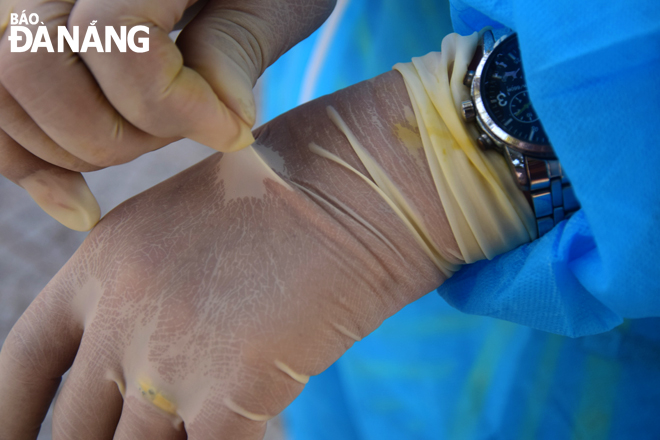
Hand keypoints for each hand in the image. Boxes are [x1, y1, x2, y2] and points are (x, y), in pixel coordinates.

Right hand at [0, 0, 334, 230]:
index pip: (113, 40)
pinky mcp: (17, 35)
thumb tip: (225, 121)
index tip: (234, 131)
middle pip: (34, 68)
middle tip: (181, 132)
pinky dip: (29, 163)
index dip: (177, 106)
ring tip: (145, 144)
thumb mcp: (271, 0)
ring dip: (75, 148)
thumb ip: (236, 45)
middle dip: (116, 133)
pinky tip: (81, 207)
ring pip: (3, 89)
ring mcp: (22, 1)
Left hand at [0, 70, 457, 438]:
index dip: (11, 419)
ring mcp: (172, 357)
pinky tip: (251, 429)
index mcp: (99, 267)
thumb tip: (136, 369)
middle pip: (78, 429)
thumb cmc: (281, 198)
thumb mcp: (185, 227)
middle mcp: (120, 315)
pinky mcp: (234, 390)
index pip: (22, 365)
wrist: (352, 182)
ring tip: (202, 419)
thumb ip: (144, 294)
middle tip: (133, 439)